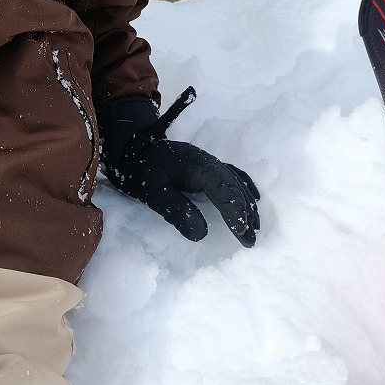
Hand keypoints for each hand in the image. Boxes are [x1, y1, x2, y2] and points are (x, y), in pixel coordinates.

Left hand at [97, 91, 260, 245]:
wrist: (130, 144)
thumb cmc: (138, 168)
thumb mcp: (151, 192)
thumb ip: (175, 210)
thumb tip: (201, 234)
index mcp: (196, 166)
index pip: (224, 189)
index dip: (235, 212)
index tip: (242, 233)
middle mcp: (207, 161)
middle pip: (234, 186)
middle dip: (245, 213)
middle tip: (251, 240)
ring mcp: (207, 161)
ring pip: (236, 181)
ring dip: (247, 204)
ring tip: (254, 228)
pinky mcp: (204, 165)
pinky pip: (232, 175)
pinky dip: (244, 189)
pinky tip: (253, 200)